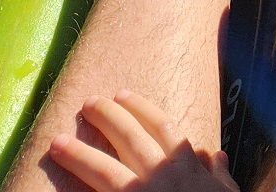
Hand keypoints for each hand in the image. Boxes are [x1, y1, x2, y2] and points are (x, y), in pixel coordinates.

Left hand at [47, 92, 236, 189]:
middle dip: (105, 118)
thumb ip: (219, 174)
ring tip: (57, 143)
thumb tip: (216, 155)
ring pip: (104, 171)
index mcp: (186, 165)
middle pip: (128, 138)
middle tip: (86, 103)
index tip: (122, 94)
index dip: (139, 108)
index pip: (160, 126)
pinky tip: (61, 191)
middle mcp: (161, 176)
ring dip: (78, 155)